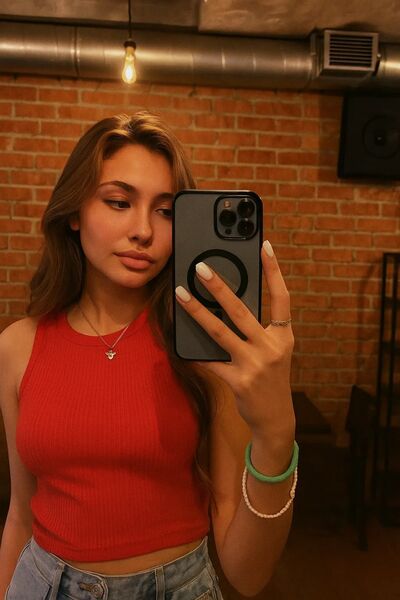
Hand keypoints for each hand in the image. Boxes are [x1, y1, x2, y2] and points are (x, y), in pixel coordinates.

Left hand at [175, 240, 294, 439]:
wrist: (276, 417)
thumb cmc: (272, 377)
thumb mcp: (274, 350)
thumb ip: (258, 329)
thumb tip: (228, 304)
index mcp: (283, 335)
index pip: (282, 297)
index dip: (274, 271)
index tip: (264, 246)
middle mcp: (271, 347)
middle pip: (242, 310)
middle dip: (220, 287)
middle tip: (201, 268)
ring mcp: (255, 364)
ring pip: (220, 332)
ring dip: (197, 312)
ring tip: (181, 294)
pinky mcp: (239, 381)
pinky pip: (210, 361)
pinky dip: (194, 352)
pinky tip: (179, 342)